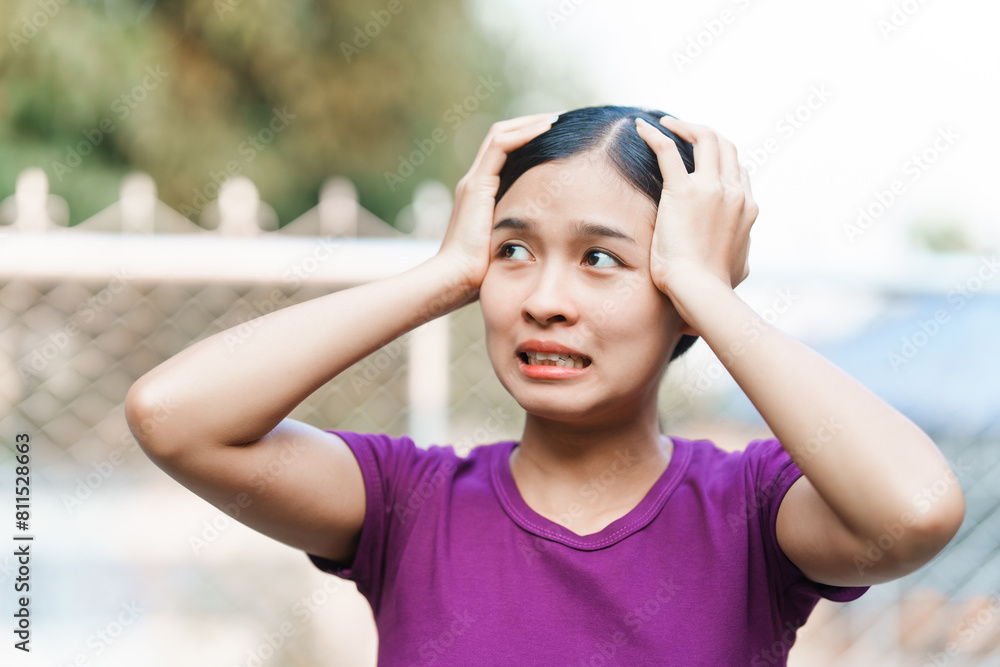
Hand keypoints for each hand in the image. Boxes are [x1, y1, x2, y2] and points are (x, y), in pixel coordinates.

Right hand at [434, 111, 560, 296]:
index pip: (503, 153)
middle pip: (501, 138)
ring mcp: (473, 182)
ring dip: (529, 124)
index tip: (556, 137)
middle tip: (559, 120)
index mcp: (480, 195)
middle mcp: (474, 183)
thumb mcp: (507, 247)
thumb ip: (521, 236)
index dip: (528, 139)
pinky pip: (499, 146)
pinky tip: (545, 129)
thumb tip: (549, 242)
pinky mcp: (476, 186)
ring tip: (555, 119)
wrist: (454, 281)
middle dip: (530, 125)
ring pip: (500, 135)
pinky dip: (522, 134)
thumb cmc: (481, 275)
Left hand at [634, 115, 757, 296]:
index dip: (721, 158)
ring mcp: (711, 188)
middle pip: (725, 145)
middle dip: (705, 132)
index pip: (738, 168)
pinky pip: (667, 150)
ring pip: (705, 138)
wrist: (701, 291)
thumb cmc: (716, 286)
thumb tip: (738, 257)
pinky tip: (642, 127)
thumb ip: (740, 252)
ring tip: (666, 123)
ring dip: (685, 126)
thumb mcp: (739, 265)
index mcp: (747, 207)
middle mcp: (734, 191)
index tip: (702, 157)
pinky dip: (655, 134)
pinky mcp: (682, 192)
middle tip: (684, 130)